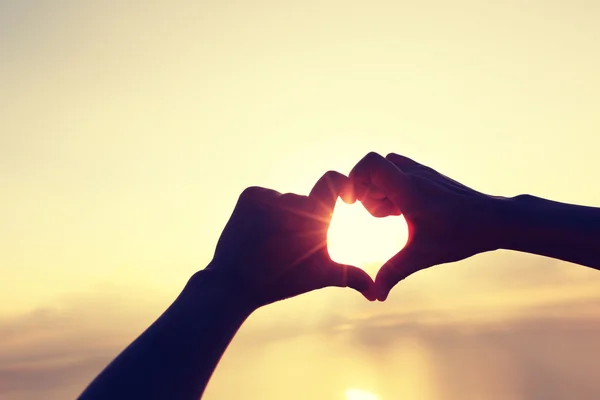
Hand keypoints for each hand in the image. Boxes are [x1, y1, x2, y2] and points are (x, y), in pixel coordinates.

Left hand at [206, 171, 375, 307]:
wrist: (235, 283)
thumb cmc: (283, 280)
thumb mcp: (322, 275)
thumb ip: (352, 277)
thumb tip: (377, 294)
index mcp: (315, 215)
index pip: (333, 181)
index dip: (340, 185)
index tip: (344, 195)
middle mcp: (292, 201)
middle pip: (305, 202)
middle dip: (302, 220)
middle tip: (288, 246)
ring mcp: (269, 196)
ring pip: (284, 201)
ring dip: (281, 216)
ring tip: (269, 242)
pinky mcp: (250, 195)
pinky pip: (264, 197)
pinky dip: (262, 211)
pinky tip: (256, 232)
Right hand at [349, 152, 499, 300]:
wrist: (495, 220)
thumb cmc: (462, 235)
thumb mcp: (423, 256)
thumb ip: (394, 273)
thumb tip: (376, 296)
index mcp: (409, 189)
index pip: (370, 163)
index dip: (354, 179)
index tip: (354, 203)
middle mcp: (414, 174)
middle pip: (373, 169)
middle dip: (367, 192)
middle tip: (381, 217)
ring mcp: (422, 172)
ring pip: (386, 169)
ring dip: (380, 190)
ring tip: (392, 215)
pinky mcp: (428, 176)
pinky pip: (398, 173)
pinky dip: (393, 189)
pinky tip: (403, 212)